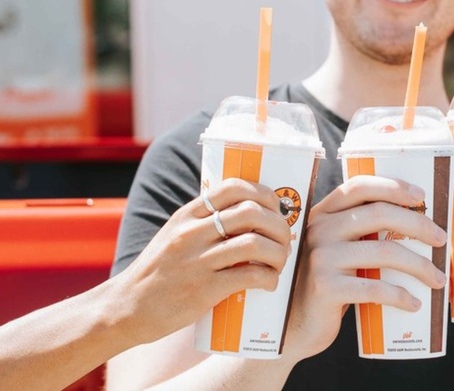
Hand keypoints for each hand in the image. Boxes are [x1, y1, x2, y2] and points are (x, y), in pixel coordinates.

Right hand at [112, 178, 291, 344]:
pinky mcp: (203, 289)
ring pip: (254, 243)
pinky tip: (270, 283)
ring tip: (279, 263)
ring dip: (278, 253)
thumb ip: (203, 222)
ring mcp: (197, 260)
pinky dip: (269, 278)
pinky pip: (249, 276)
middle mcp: (192, 232)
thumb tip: (247, 214)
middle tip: (284, 240)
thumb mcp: (174, 235)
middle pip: (251, 212)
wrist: (127, 308)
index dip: (264, 194)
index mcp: (187, 215)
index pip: (233, 187)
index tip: (275, 209)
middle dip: (278, 225)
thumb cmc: (158, 272)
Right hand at [282, 175, 447, 361]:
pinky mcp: (325, 288)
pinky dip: (401, 296)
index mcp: (323, 214)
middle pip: (380, 214)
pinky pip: (375, 288)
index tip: (422, 196)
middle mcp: (318, 230)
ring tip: (438, 279)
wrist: (295, 326)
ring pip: (384, 252)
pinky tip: (414, 303)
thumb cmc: (328, 286)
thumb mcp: (337, 252)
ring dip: (420, 266)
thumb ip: (360, 234)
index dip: (393, 186)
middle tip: (441, 240)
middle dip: (418, 225)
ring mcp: (321, 258)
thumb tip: (420, 227)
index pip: (359, 187)